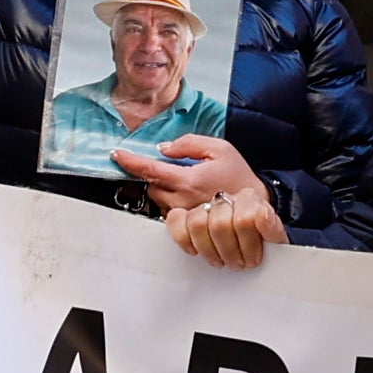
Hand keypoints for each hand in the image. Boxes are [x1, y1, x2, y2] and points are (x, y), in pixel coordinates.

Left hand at [119, 135, 277, 267]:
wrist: (255, 205)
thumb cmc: (240, 177)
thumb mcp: (220, 149)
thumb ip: (189, 144)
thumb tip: (164, 148)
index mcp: (188, 179)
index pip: (149, 170)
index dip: (130, 161)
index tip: (117, 155)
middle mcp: (183, 200)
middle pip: (151, 187)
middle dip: (157, 177)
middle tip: (178, 171)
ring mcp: (185, 216)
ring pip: (159, 201)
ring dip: (166, 191)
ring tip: (190, 186)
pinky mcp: (189, 228)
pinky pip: (170, 214)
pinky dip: (174, 204)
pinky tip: (191, 199)